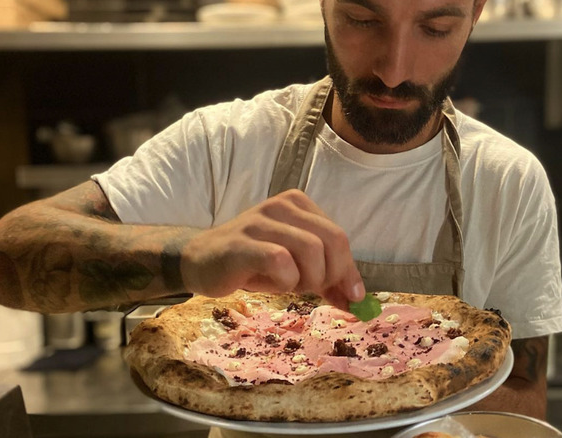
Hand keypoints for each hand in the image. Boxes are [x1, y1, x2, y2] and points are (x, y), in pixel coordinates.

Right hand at [181, 189, 365, 308]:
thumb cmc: (254, 263)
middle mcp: (282, 205)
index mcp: (299, 204)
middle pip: (334, 241)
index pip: (340, 237)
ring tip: (287, 284)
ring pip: (312, 251)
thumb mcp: (297, 268)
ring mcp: (261, 220)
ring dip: (306, 280)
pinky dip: (285, 280)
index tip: (351, 297)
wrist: (201, 261)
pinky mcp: (242, 242)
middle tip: (313, 290)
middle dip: (332, 275)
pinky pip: (281, 261)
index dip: (348, 271)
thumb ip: (328, 280)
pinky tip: (271, 283)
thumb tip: (360, 301)